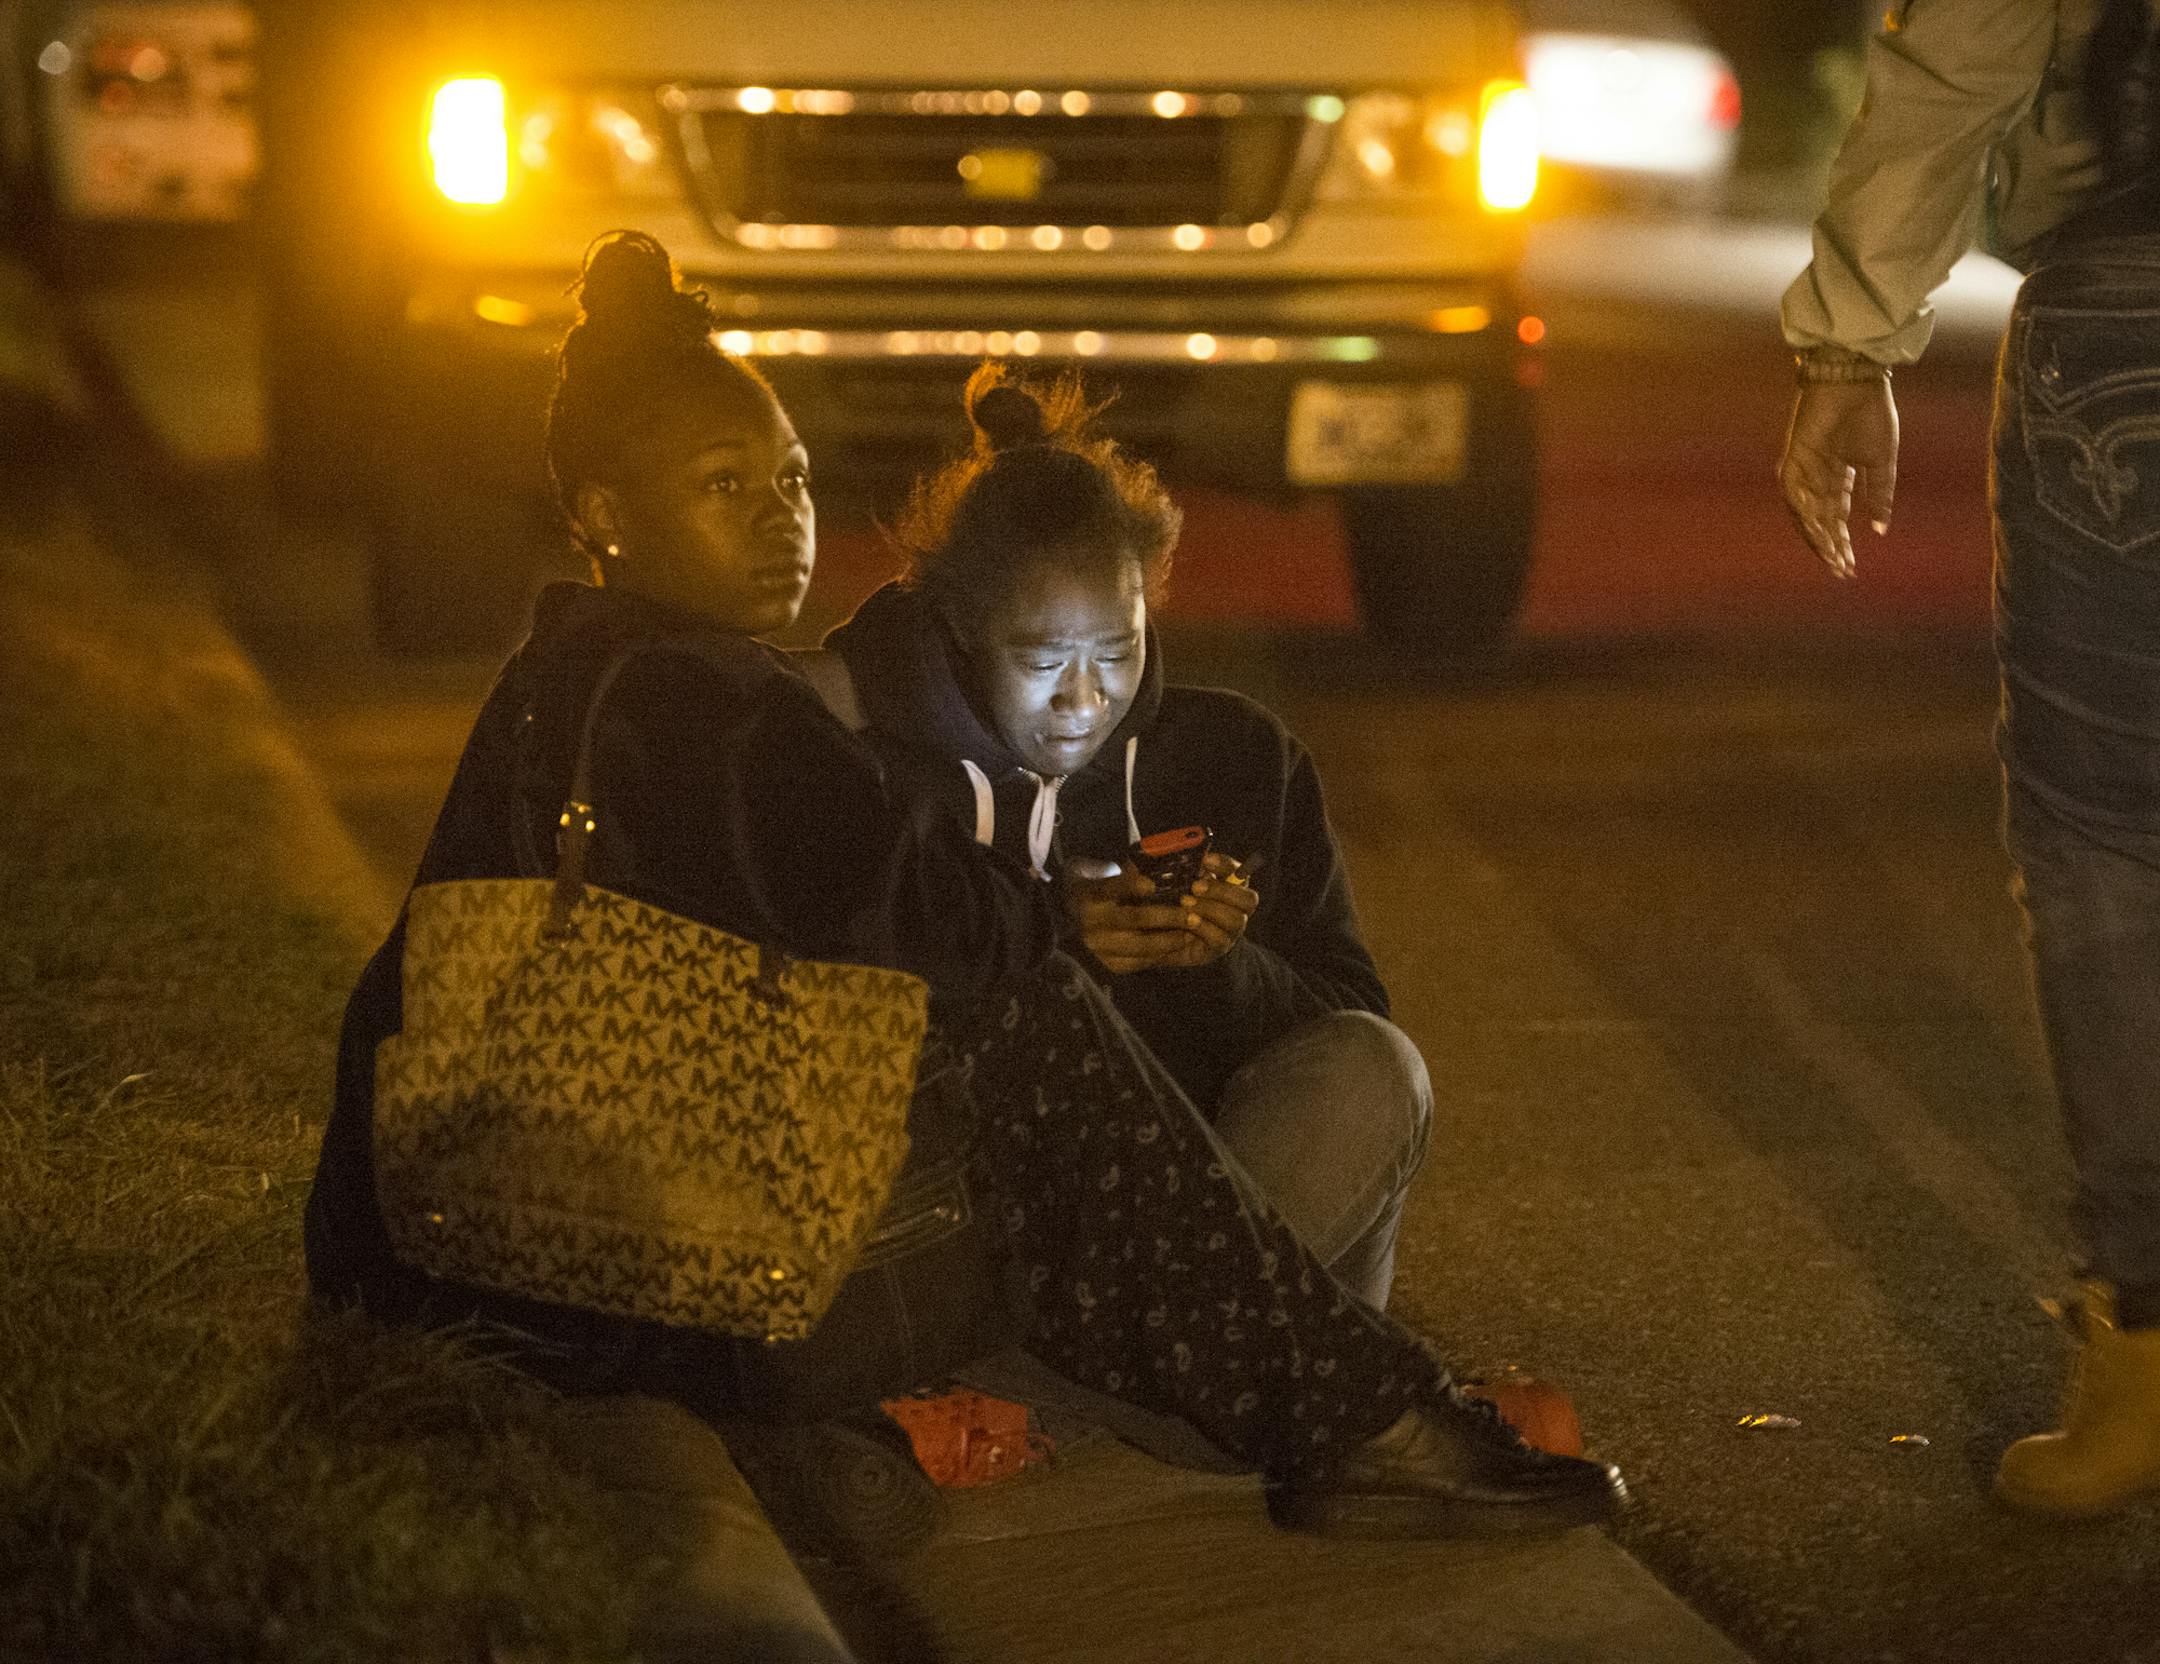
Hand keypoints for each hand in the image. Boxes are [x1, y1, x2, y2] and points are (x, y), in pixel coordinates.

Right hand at [1061, 866, 1196, 973]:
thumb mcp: (1109, 878)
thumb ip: (1132, 873)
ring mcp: (1100, 946)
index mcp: (1092, 895)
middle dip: (1167, 917)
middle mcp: (1093, 922)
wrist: (1077, 924)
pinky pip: (1141, 962)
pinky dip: (1161, 955)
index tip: (1152, 884)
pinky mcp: (1109, 964)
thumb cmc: (1102, 895)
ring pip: (1141, 945)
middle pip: (1134, 918)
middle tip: (1192, 915)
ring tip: (1190, 932)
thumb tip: (1167, 861)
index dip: (1132, 885)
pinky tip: (1176, 945)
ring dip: (1170, 939)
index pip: (1112, 887)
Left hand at [1165, 851, 1260, 967]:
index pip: (1241, 872)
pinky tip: (1188, 921)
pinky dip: (1203, 928)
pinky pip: (1220, 939)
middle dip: (1222, 891)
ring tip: (1185, 903)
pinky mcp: (1219, 948)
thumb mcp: (1180, 883)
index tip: (1206, 860)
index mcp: (1230, 888)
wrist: (1166, 938)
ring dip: (1209, 909)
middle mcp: (1237, 909)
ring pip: (1236, 920)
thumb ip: (1187, 870)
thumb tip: (1184, 855)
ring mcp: (1231, 931)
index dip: (1227, 865)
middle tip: (1195, 886)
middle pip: (1249, 899)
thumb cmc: (1175, 904)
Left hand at [1778, 377, 1899, 578]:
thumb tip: (1880, 528)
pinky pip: (1794, 493)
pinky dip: (1804, 513)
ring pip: (1805, 513)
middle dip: (1830, 547)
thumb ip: (1880, 494)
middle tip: (1840, 571)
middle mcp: (1818, 478)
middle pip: (1820, 522)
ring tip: (1831, 558)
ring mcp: (1804, 469)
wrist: (1857, 381)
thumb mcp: (1881, 461)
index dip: (1843, 543)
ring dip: (1817, 536)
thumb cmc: (1871, 414)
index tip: (1851, 567)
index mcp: (1839, 477)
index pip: (1837, 519)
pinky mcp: (1793, 458)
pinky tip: (1818, 532)